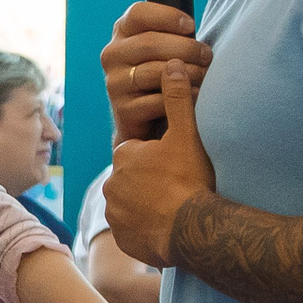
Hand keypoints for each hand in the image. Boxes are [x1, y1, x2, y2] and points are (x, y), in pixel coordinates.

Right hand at [100, 2, 215, 143]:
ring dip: (187, 74)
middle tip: (207, 56)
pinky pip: (156, 101)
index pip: (138, 13)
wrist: (147, 121)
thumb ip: (173, 33)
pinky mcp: (123, 110)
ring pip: (154, 72)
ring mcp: (115, 83)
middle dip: (186, 48)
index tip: (191, 26)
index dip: (167, 16)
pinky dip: (179, 99)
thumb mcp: (164, 48)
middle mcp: (112, 55)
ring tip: (203, 76)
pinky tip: (193, 97)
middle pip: (149, 43)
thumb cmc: (164, 76)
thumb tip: (191, 28)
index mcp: (122, 33)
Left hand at [104, 60, 215, 269]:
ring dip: (147, 205)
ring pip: (131, 204)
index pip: (137, 151)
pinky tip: (166, 227)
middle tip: (177, 186)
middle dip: (150, 180)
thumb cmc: (189, 179)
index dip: (158, 156)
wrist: (190, 230)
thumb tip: (173, 64)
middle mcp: (112, 184)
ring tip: (173, 207)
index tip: (176, 163)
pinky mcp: (122, 238)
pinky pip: (132, 230)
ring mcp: (115, 214)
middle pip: (133, 178)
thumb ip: (178, 99)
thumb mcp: (187, 134)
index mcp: (124, 156)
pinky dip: (145, 228)